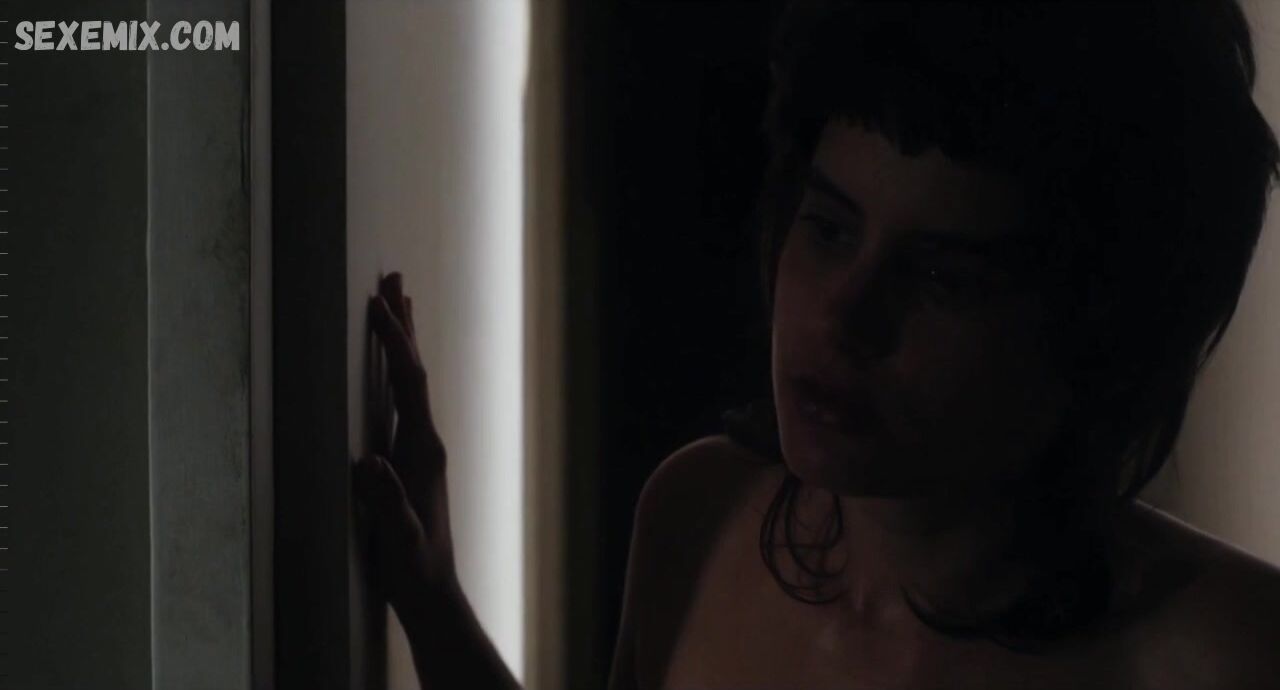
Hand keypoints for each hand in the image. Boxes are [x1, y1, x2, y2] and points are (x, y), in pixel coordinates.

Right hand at [354, 272, 459, 621]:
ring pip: (410, 383)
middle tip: (395, 279)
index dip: (395, 343)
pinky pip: (402, 403)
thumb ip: (386, 500)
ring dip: (402, 343)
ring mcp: (421, 449)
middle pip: (415, 370)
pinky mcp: (411, 460)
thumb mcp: (400, 537)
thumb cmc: (414, 567)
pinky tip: (390, 369)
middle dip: (404, 326)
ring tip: (396, 304)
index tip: (379, 304)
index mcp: (425, 451)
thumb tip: (368, 462)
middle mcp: (427, 441)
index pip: (410, 383)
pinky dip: (394, 374)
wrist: (432, 591)